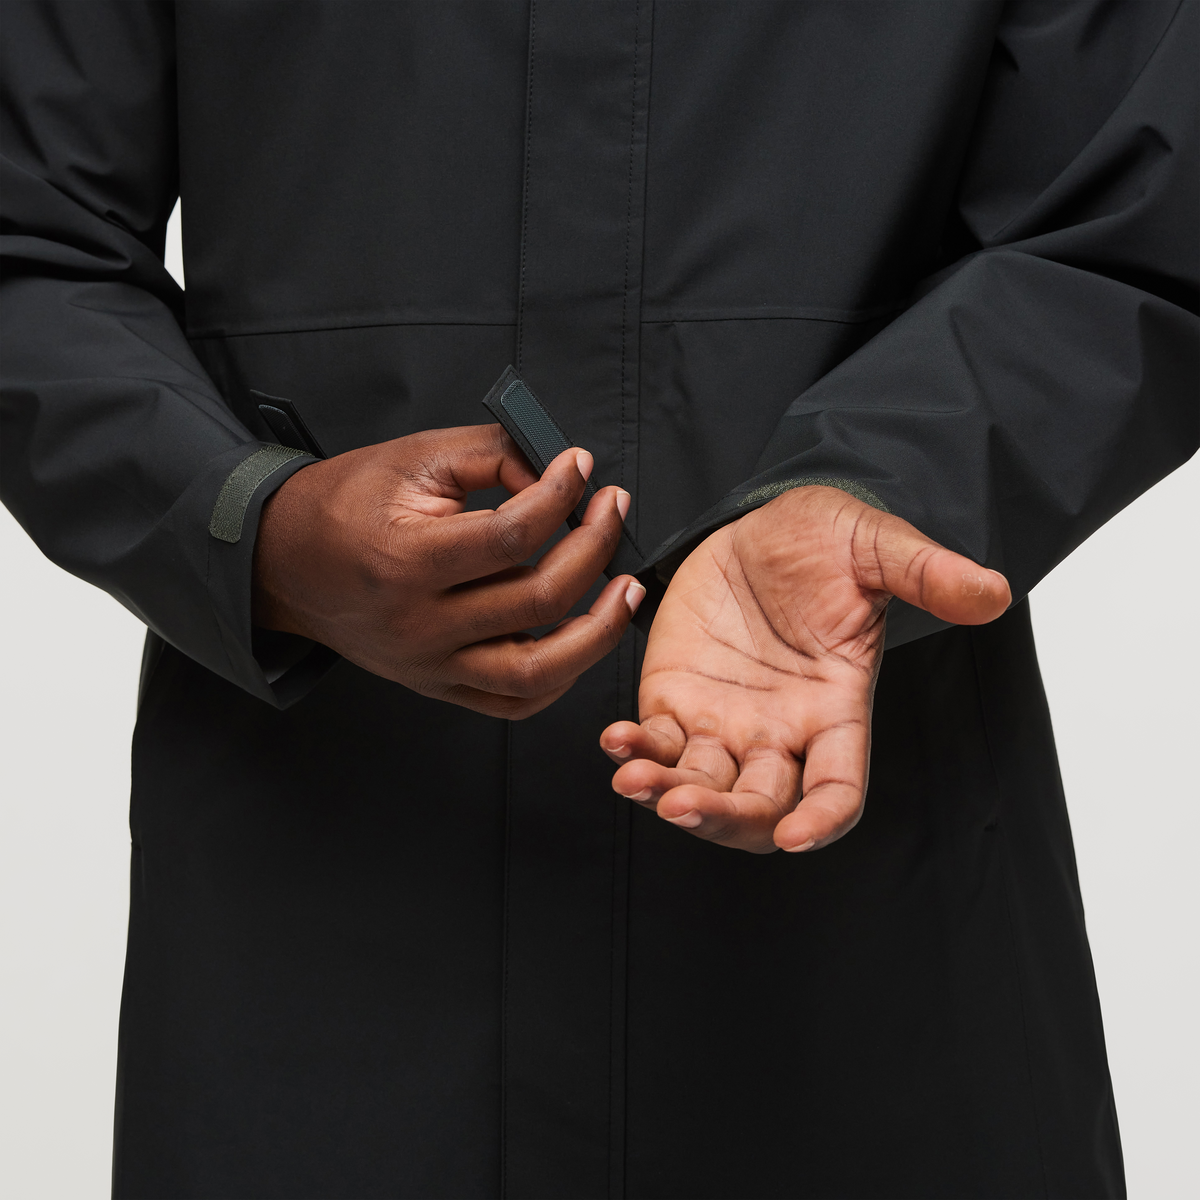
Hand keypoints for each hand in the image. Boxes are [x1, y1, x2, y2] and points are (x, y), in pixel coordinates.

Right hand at [254, 423, 643, 716]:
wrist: (286, 563)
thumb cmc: (345, 506)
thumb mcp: (412, 459)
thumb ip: (493, 456)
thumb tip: (560, 474)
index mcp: (407, 561)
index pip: (513, 535)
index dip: (561, 495)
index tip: (581, 468)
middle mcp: (420, 625)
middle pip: (538, 598)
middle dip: (594, 547)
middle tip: (611, 510)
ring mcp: (431, 666)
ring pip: (539, 670)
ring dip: (598, 630)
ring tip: (626, 589)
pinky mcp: (439, 686)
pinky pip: (515, 702)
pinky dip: (562, 676)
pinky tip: (583, 636)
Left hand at [600, 485, 1009, 851]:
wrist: (763, 523)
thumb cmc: (826, 541)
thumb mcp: (879, 548)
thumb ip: (928, 575)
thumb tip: (995, 593)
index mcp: (835, 711)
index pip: (837, 788)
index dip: (822, 819)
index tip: (798, 836)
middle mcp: (780, 733)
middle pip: (759, 808)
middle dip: (723, 818)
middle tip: (684, 806)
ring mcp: (726, 723)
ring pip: (700, 787)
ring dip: (666, 793)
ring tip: (633, 778)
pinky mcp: (676, 700)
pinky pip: (656, 743)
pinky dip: (635, 750)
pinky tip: (615, 741)